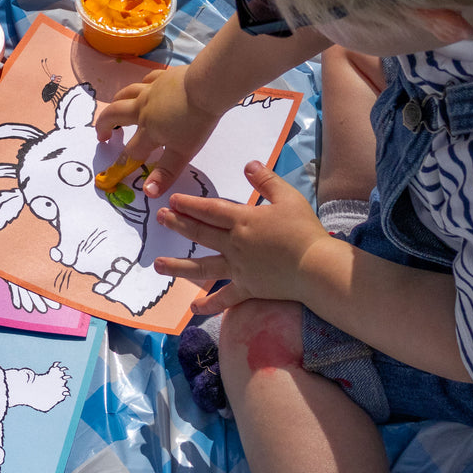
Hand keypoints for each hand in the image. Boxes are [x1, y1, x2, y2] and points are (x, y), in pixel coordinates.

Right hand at [94, 68, 222, 196]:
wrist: (207, 86)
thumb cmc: (196, 122)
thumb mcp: (182, 153)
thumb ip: (165, 173)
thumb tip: (148, 193)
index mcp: (148, 130)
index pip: (131, 151)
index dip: (121, 163)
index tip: (112, 172)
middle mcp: (143, 108)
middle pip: (114, 114)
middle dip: (104, 126)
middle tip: (101, 135)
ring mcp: (151, 90)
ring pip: (126, 94)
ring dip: (116, 104)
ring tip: (114, 110)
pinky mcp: (163, 76)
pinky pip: (146, 80)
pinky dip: (140, 86)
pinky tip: (143, 87)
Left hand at [154, 160, 332, 314]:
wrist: (316, 267)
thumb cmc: (304, 230)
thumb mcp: (288, 197)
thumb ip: (267, 180)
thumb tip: (248, 164)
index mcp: (243, 220)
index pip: (210, 210)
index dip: (189, 204)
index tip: (172, 201)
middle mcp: (235, 244)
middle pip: (201, 233)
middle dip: (178, 225)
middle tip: (159, 219)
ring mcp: (239, 268)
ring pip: (202, 267)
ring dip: (178, 266)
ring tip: (157, 265)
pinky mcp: (248, 288)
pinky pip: (225, 298)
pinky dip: (209, 304)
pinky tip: (193, 308)